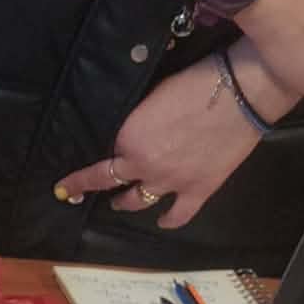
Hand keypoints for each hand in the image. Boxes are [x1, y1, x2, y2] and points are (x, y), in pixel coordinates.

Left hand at [55, 42, 295, 228]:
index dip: (78, 179)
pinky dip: (169, 220)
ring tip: (122, 203)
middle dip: (98, 190)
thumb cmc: (195, 82)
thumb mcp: (149, 97)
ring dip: (127, 204)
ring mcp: (171, 182)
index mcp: (128, 140)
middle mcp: (143, 166)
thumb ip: (135, 122)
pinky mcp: (200, 189)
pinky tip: (163, 221)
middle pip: (113, 184)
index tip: (62, 188)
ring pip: (139, 202)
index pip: (98, 164)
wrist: (240, 91)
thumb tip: (130, 132)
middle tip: (92, 192)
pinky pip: (179, 214)